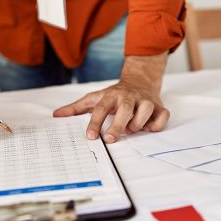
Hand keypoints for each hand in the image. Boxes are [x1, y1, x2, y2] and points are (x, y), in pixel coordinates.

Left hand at [53, 53, 169, 142]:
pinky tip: (149, 128)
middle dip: (118, 125)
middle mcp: (129, 97)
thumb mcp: (96, 98)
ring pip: (146, 109)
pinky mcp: (158, 106)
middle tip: (110, 140)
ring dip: (139, 122)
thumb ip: (77, 107)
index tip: (91, 137)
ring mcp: (145, 100)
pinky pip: (163, 115)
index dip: (95, 122)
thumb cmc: (115, 94)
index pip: (101, 108)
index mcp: (112, 95)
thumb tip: (57, 115)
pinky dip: (157, 124)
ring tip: (131, 130)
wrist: (140, 80)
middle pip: (124, 109)